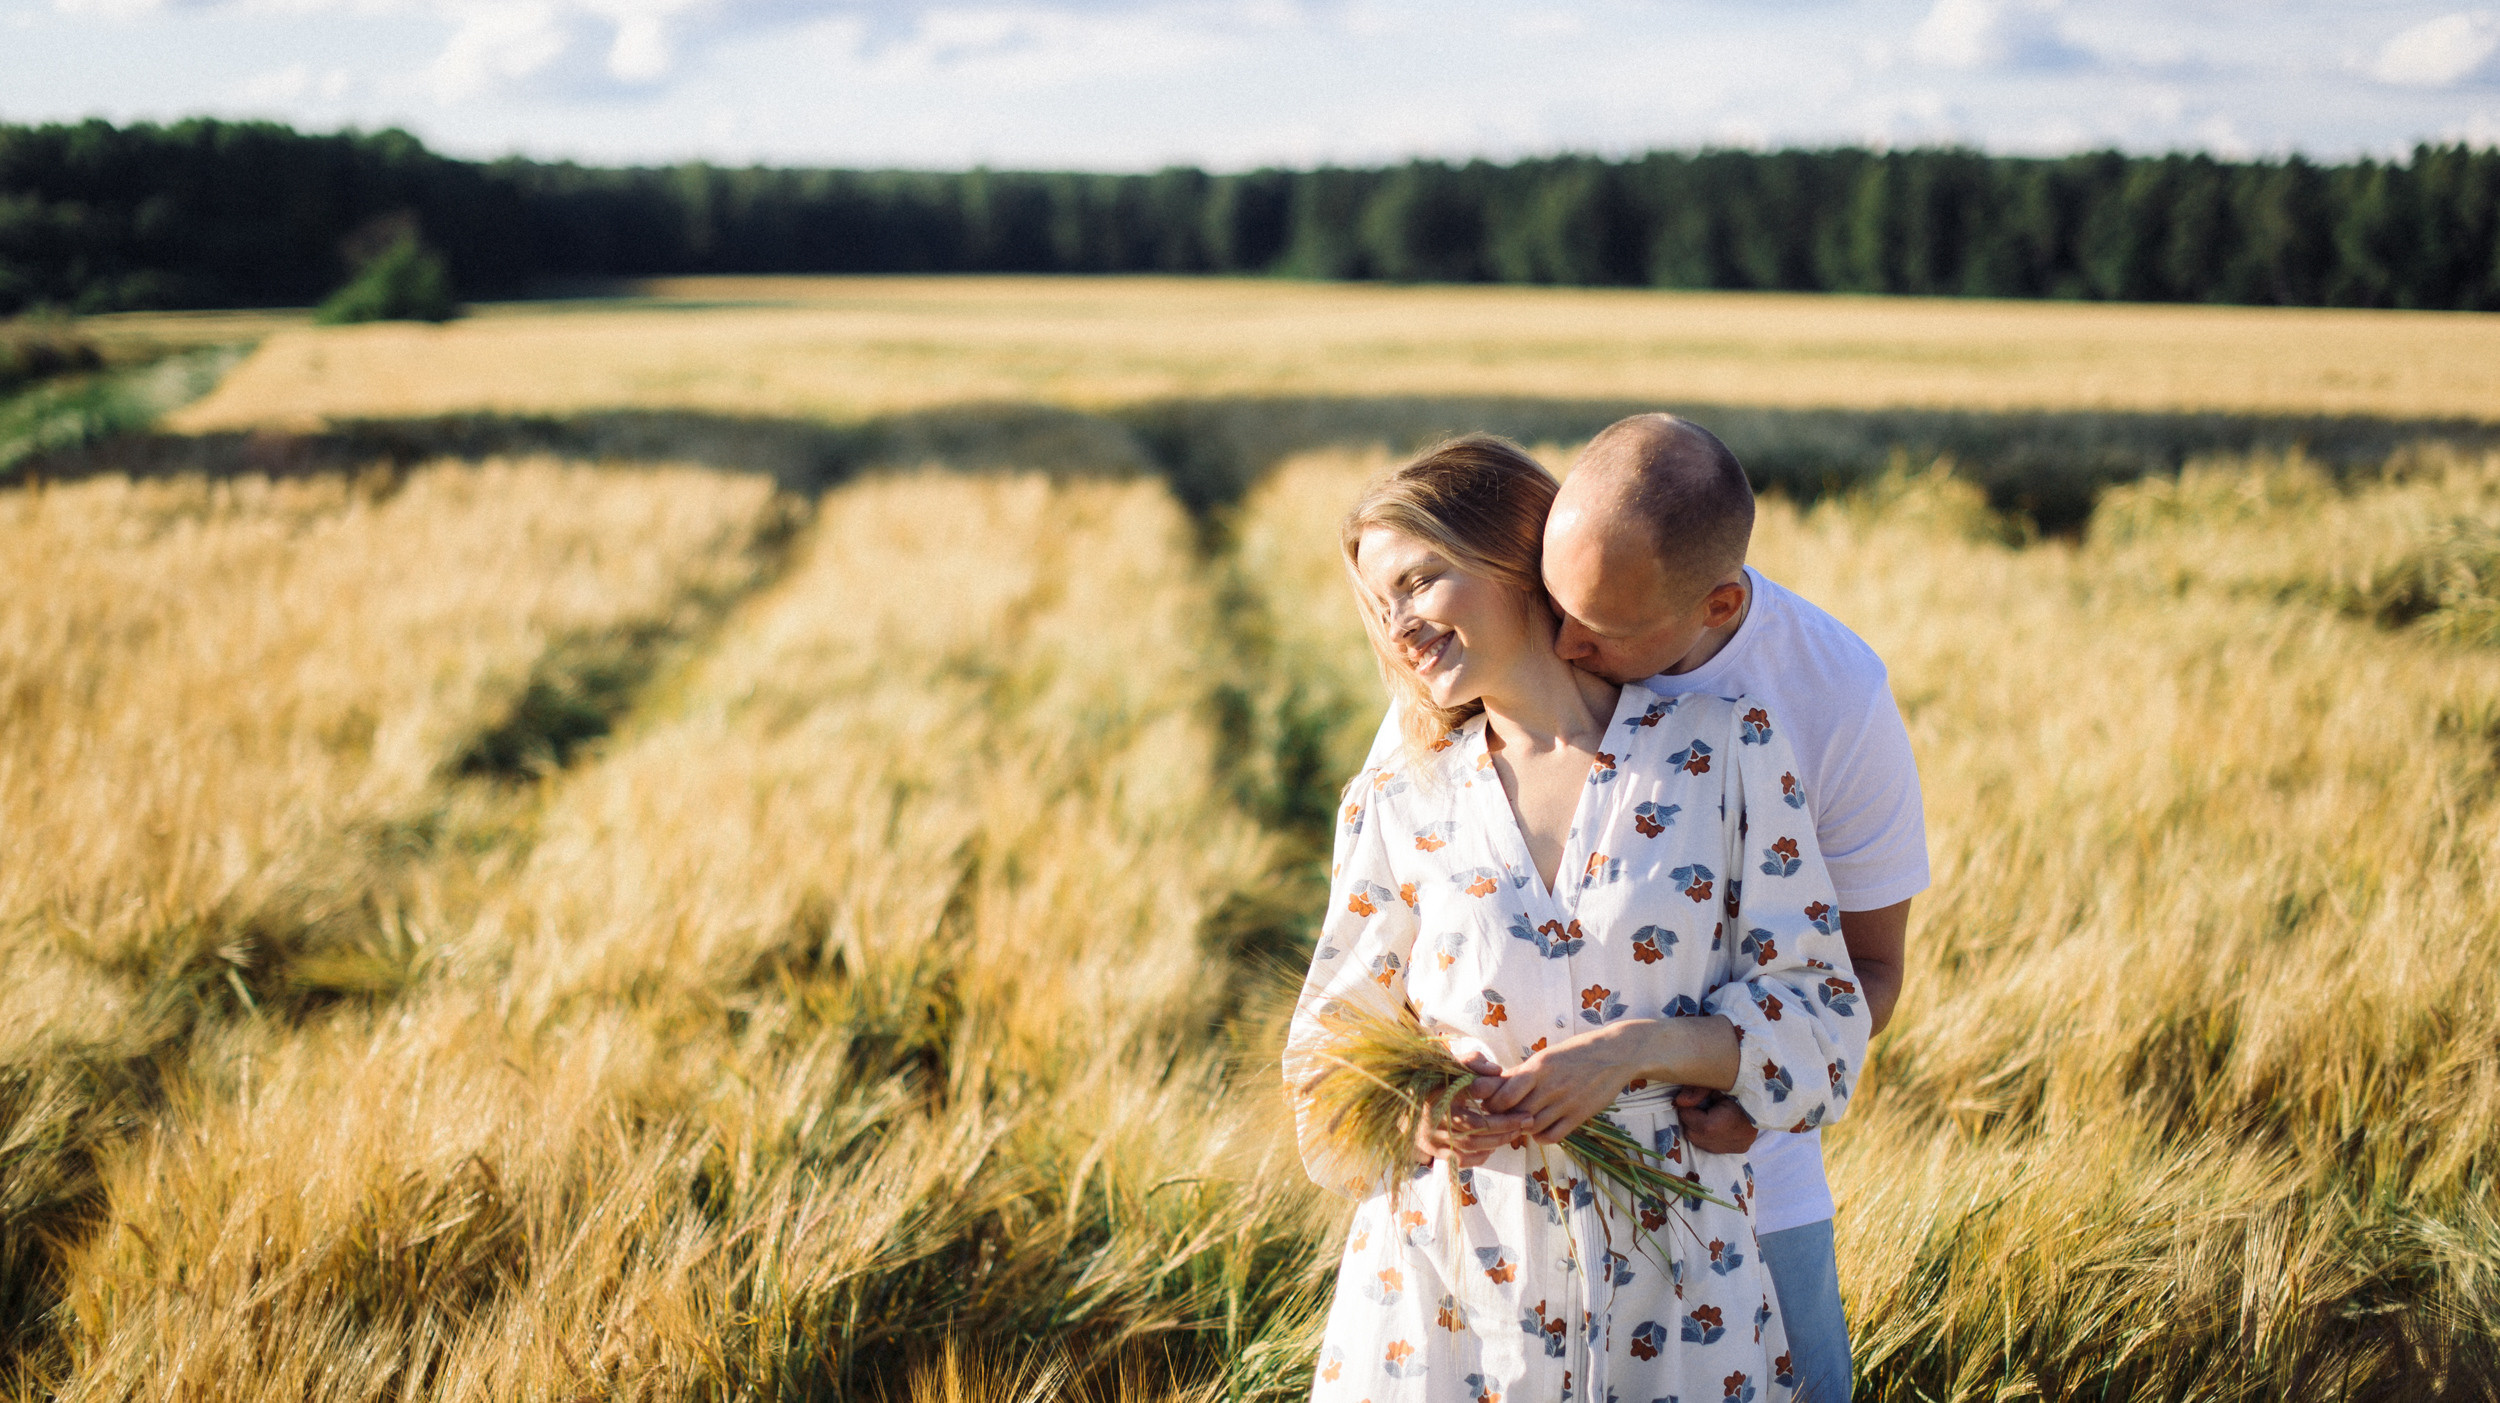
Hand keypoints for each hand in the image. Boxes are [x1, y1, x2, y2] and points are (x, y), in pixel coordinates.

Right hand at [1412, 1043, 1526, 1167]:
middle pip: (1477, 1135)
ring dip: (1496, 1143)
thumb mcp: (1448, 1063)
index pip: (1477, 1117)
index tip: (1523, 1112)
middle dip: (1505, 1130)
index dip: (1503, 1118)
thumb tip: (1497, 1071)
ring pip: (1470, 1148)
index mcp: (1439, 1100)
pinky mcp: (1431, 1150)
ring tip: (1514, 1132)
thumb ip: (1472, 1061)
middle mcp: (1434, 1123)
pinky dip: (1478, 1156)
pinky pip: (1460, 1160)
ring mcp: (1431, 1140)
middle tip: (1526, 1123)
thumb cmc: (1431, 1077)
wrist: (1401, 1097)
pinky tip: (1491, 1147)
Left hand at [1479, 1023, 1659, 1145]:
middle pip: (1515, 1113)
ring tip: (1523, 1122)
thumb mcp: (1547, 1055)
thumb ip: (1523, 1072)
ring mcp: (1566, 1102)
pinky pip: (1552, 1136)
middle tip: (1504, 1116)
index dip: (1494, 1103)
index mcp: (1539, 1066)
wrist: (1616, 1053)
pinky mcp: (1580, 1115)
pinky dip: (1541, 1137)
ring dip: (1522, 1128)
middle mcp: (1550, 1086)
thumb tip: (1496, 1083)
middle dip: (1504, 1117)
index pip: (1504, 1093)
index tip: (1493, 1103)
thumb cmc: (1576, 1052)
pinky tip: (1541, 1129)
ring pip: (1531, 1127)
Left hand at [1673, 1087, 1758, 1153]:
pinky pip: (1715, 1145)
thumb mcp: (1717, 1082)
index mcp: (1719, 1125)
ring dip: (1700, 1128)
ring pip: (1702, 1142)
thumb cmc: (1740, 1085)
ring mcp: (1736, 1147)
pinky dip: (1711, 1135)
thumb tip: (1678, 1102)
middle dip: (1692, 1119)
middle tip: (1701, 1104)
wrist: (1768, 1094)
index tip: (1693, 1097)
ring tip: (1711, 1112)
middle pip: (1693, 1133)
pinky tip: (1720, 1121)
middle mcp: (1728, 1141)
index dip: (1687, 1107)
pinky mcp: (1740, 1148)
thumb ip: (1696, 1091)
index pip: (1688, 1119)